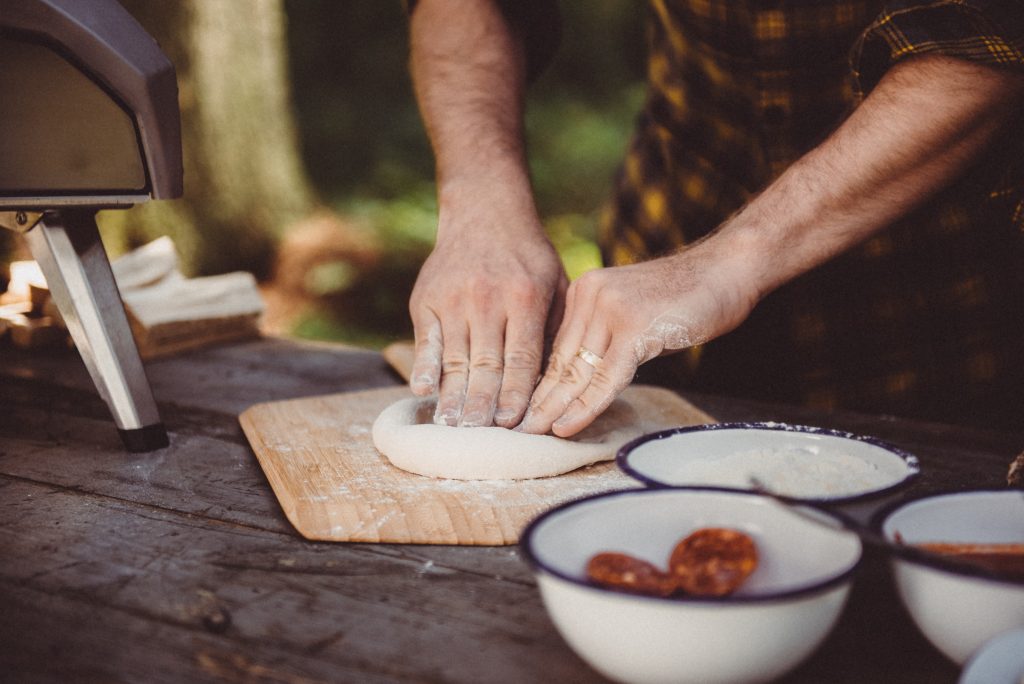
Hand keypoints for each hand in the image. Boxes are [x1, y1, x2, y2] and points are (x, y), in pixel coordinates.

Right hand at [408, 183, 567, 427]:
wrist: (485, 212)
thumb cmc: (529, 258)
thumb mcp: (556, 286)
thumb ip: (554, 330)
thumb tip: (555, 384)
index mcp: (524, 298)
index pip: (520, 358)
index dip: (516, 395)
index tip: (513, 424)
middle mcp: (486, 299)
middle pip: (485, 365)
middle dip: (483, 405)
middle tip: (479, 437)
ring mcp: (453, 299)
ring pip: (455, 358)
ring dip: (453, 397)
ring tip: (452, 427)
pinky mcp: (426, 299)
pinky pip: (426, 340)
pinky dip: (423, 367)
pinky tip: (423, 391)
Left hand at [520, 233, 759, 436]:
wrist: (728, 270)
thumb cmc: (686, 297)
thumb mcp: (633, 315)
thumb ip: (607, 340)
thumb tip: (584, 381)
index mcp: (584, 291)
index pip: (557, 347)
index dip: (540, 383)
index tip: (525, 410)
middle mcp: (590, 295)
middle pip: (561, 360)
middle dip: (540, 400)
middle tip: (520, 430)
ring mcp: (611, 310)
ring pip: (578, 371)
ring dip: (555, 408)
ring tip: (535, 434)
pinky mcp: (634, 327)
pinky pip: (605, 377)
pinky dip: (586, 406)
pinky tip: (567, 425)